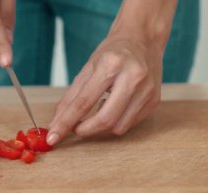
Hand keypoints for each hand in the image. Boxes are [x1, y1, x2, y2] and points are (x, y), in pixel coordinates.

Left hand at [47, 34, 162, 144]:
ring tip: (99, 108)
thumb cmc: (113, 52)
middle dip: (85, 130)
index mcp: (111, 64)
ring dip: (102, 126)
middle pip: (105, 119)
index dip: (66, 123)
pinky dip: (116, 121)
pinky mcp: (154, 101)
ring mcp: (147, 90)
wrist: (143, 39)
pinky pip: (130, 124)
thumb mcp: (88, 68)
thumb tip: (57, 122)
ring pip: (118, 126)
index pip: (84, 102)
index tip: (53, 137)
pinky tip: (114, 106)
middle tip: (75, 129)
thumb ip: (72, 96)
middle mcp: (132, 77)